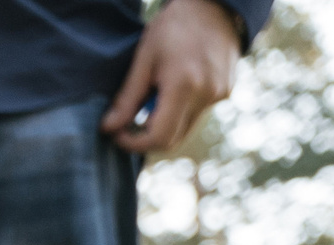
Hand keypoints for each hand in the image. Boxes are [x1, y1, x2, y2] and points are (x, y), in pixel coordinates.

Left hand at [102, 0, 241, 154]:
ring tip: (148, 103)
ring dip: (163, 126)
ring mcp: (219, 94)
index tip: (116, 133)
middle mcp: (207, 94)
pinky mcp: (225, 91)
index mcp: (184, 85)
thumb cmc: (174, 26)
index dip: (133, 143)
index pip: (158, 137)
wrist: (215, 4)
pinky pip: (197, 115)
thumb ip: (128, 97)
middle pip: (172, 140)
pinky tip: (168, 91)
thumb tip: (108, 128)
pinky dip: (178, 113)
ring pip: (185, 129)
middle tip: (126, 126)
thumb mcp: (144, 58)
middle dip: (146, 139)